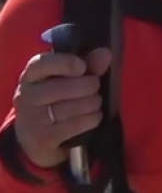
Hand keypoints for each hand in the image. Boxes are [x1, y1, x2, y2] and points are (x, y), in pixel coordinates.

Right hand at [11, 47, 112, 168]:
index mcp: (31, 76)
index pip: (41, 64)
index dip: (65, 63)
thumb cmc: (58, 100)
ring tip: (95, 104)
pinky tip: (93, 117)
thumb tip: (105, 53)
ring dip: (92, 104)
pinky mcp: (41, 139)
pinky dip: (91, 120)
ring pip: (71, 107)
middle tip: (94, 89)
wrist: (37, 139)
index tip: (82, 67)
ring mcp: (31, 119)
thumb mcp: (71, 80)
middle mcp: (26, 96)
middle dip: (89, 87)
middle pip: (63, 88)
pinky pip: (74, 125)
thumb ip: (89, 65)